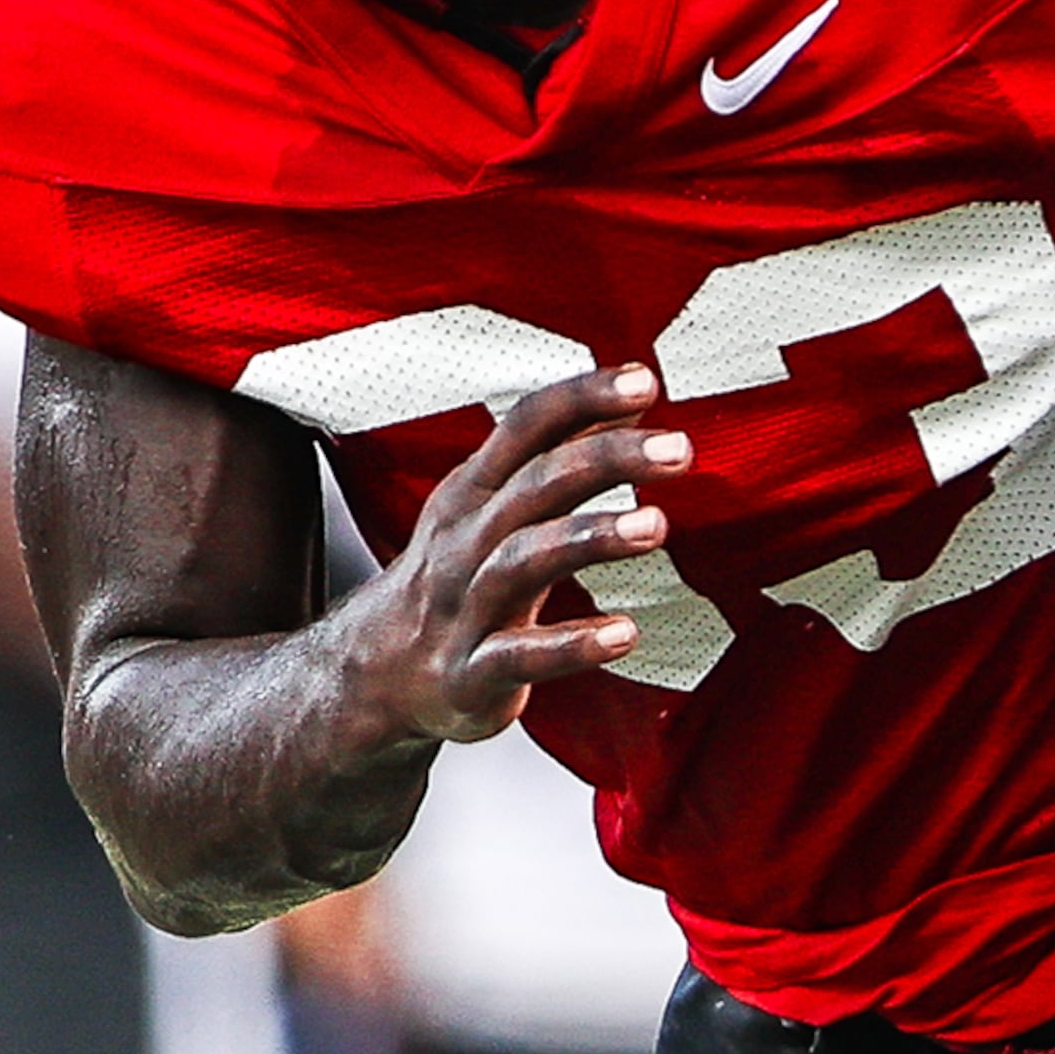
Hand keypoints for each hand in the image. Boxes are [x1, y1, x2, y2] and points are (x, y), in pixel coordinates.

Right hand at [333, 365, 687, 748]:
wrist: (376, 673)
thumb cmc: (454, 579)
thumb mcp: (490, 506)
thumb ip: (557, 456)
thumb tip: (628, 400)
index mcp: (475, 492)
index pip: (526, 426)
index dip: (581, 397)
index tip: (644, 380)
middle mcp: (468, 540)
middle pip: (535, 484)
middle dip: (606, 459)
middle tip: (678, 449)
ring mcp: (467, 608)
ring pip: (524, 562)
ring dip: (590, 538)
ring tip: (655, 525)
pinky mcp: (473, 673)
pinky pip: (522, 656)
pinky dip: (572, 645)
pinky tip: (624, 634)